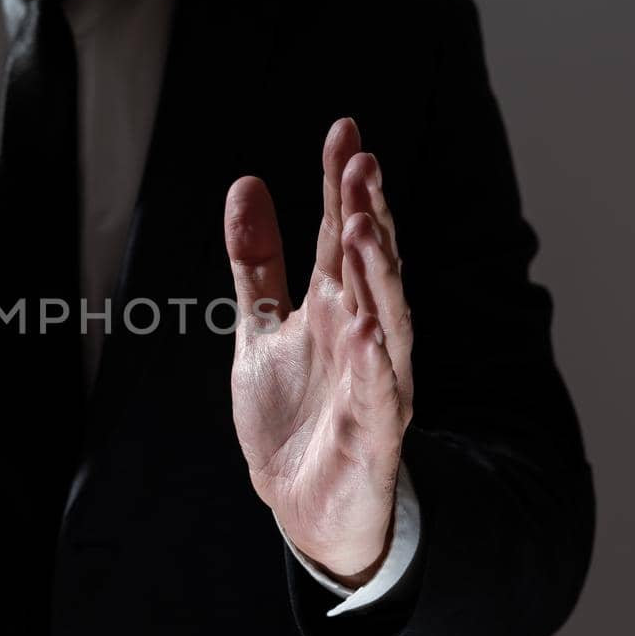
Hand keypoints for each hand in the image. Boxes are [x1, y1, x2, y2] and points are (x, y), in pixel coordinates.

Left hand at [224, 118, 413, 585]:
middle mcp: (363, 337)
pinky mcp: (371, 436)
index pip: (343, 235)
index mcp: (336, 308)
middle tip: (361, 163)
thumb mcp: (261, 328)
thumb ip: (256, 262)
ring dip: (380, 275)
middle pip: (371, 268)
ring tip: (367, 227)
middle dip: (370, 214)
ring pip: (387, 321)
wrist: (303, 506)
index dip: (342, 184)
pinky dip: (374, 364)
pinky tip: (366, 328)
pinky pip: (378, 395)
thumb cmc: (294, 415)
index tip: (344, 129)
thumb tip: (247, 183)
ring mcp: (373, 384)